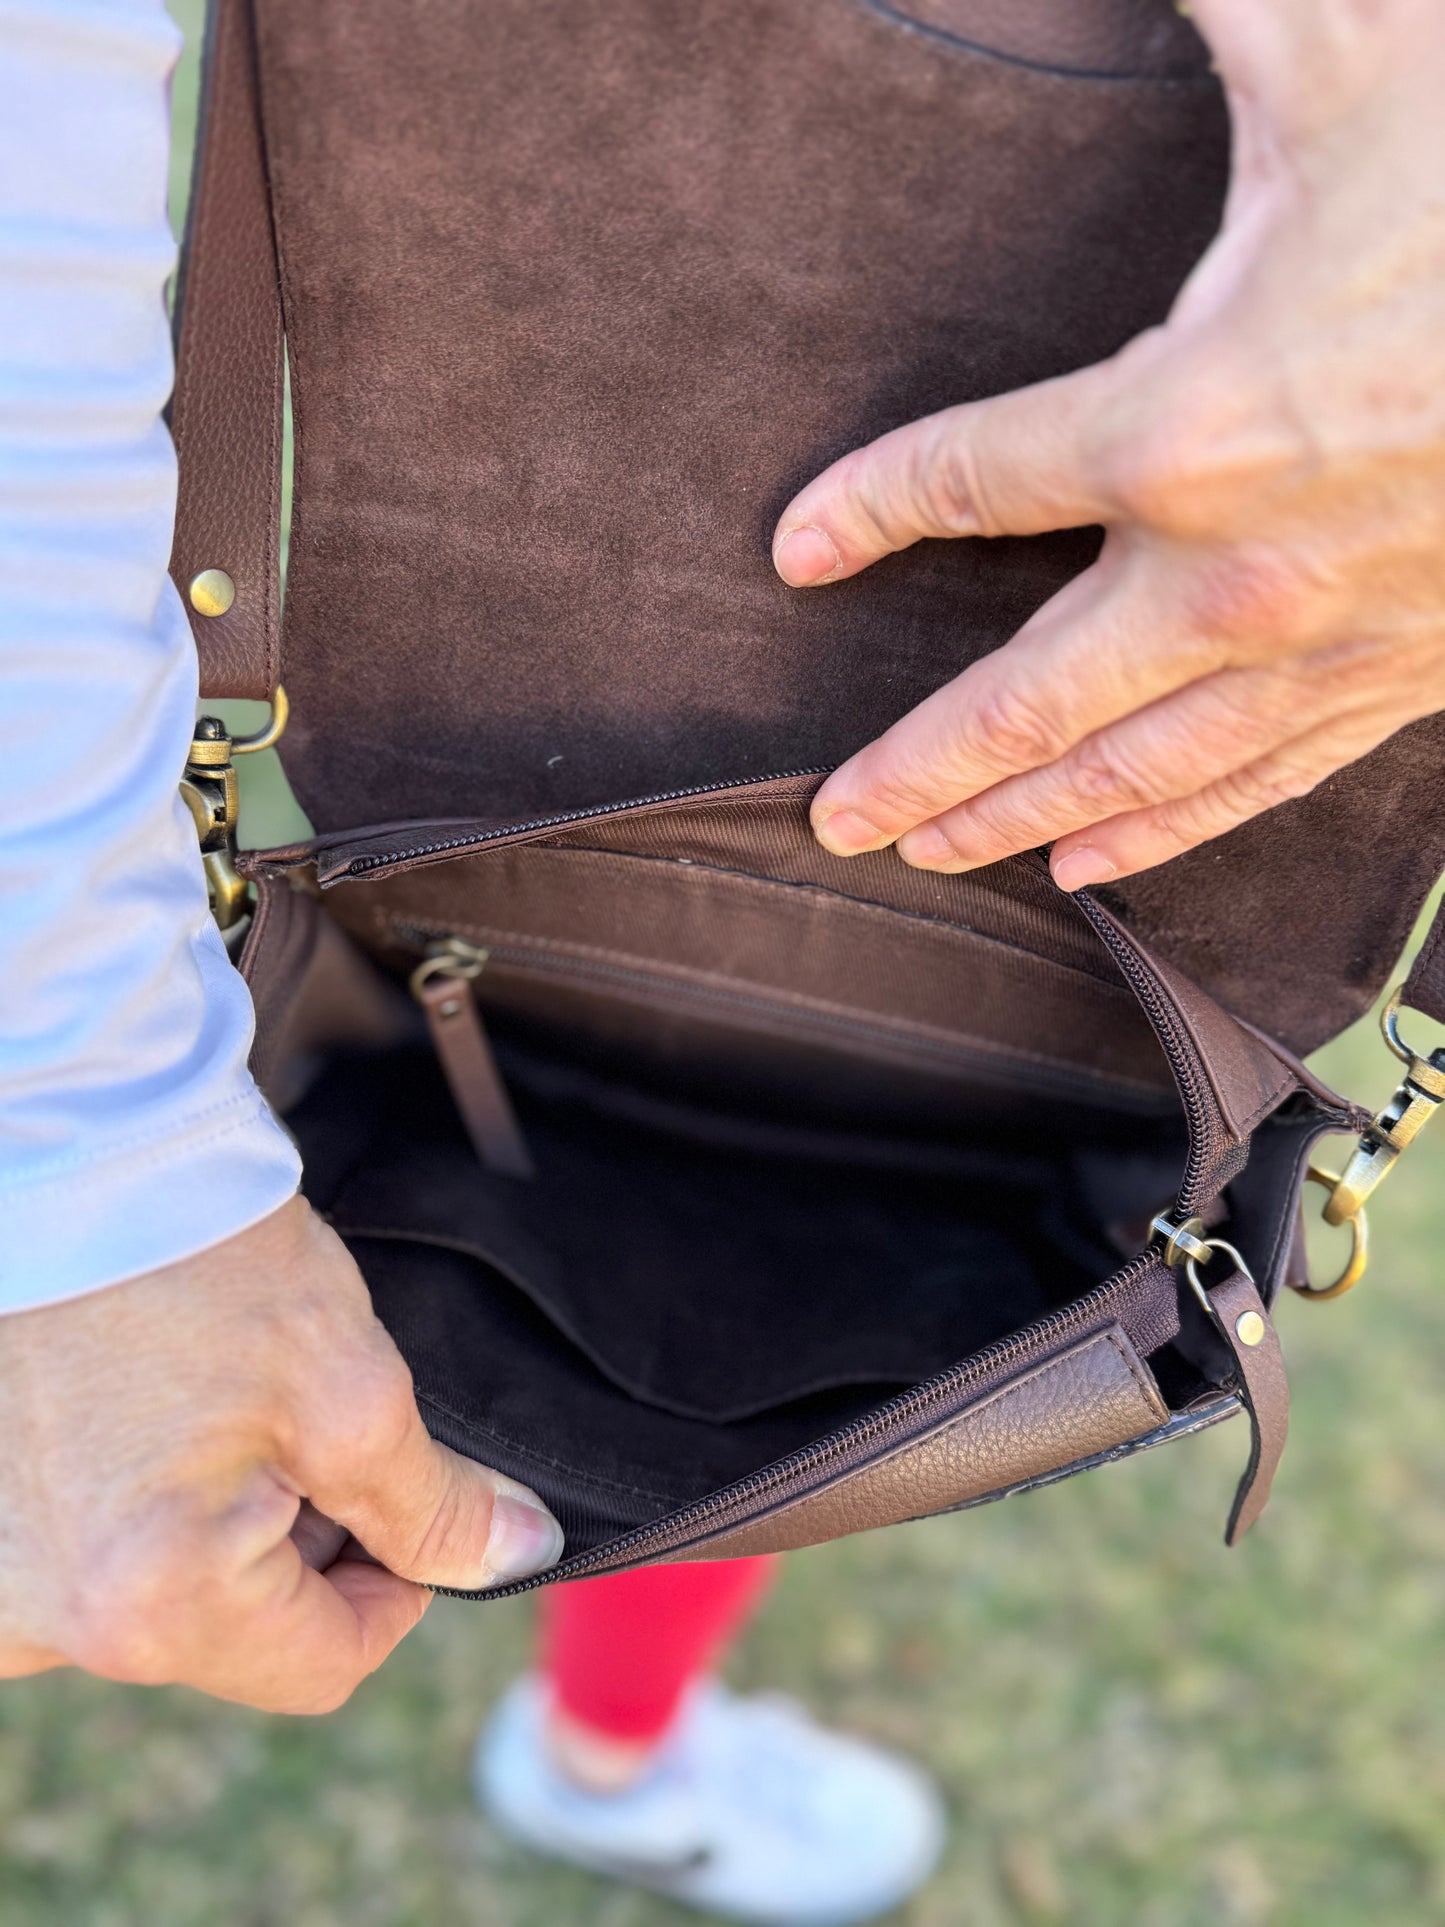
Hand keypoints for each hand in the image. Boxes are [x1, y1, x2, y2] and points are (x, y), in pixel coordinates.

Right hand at [0, 1197, 561, 1712]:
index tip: (410, 1507)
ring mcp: (4, 1579)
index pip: (324, 1667)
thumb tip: (513, 1555)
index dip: (398, 1588)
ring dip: (227, 1525)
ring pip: (173, 1596)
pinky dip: (154, 1507)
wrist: (78, 1161)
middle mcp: (49, 1622)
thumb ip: (435, 1505)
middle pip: (241, 1633)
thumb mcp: (354, 1389)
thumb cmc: (205, 1261)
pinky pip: (101, 1558)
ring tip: (228, 1409)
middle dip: (304, 1542)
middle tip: (308, 1429)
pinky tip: (166, 1415)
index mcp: (151, 1606)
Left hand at [773, 0, 1444, 889]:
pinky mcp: (1403, 675)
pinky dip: (1161, 827)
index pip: (972, 481)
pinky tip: (1093, 861)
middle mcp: (1236, 569)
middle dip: (915, 770)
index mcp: (1189, 420)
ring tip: (932, 853)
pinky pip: (1253, 781)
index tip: (802, 549)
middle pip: (1022, 702)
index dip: (869, 513)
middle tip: (836, 819)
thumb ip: (1219, 11)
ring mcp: (1321, 642)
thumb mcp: (1345, 54)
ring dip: (1013, 819)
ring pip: (1127, 771)